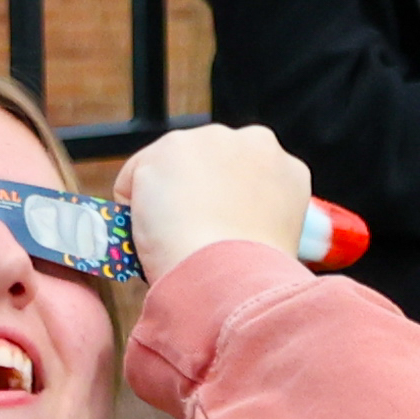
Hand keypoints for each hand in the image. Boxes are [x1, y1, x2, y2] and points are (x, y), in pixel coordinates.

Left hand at [112, 119, 311, 271]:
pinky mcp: (168, 150)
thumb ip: (255, 214)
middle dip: (195, 192)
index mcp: (286, 168)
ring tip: (172, 238)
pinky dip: (133, 210)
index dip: (225, 204)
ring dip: (164, 198)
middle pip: (206, 164)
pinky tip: (151, 235)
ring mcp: (210, 142)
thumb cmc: (253, 273)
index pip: (245, 176)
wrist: (232, 276)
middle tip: (192, 235)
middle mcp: (253, 142)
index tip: (216, 228)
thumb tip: (227, 225)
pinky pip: (133, 183)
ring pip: (170, 169)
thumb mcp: (273, 238)